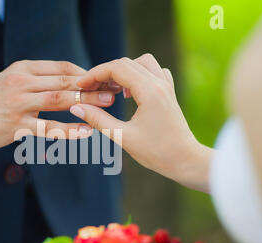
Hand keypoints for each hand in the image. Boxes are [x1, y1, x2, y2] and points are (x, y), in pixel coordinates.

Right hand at [0, 60, 115, 151]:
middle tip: (114, 89)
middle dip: (92, 85)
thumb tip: (71, 80)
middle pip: (64, 81)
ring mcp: (17, 103)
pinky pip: (48, 128)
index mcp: (23, 68)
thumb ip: (37, 79)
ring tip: (107, 104)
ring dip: (86, 101)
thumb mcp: (12, 81)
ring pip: (59, 100)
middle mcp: (21, 82)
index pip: (61, 67)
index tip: (103, 79)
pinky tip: (86, 131)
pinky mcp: (15, 126)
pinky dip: (69, 129)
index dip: (86, 73)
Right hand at [70, 54, 211, 192]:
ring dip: (123, 70)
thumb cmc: (157, 152)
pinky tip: (130, 92)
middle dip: (104, 72)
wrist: (185, 160)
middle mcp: (159, 83)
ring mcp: (166, 86)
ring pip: (141, 62)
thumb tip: (76, 107)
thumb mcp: (123, 137)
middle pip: (126, 62)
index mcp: (149, 91)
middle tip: (90, 88)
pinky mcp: (169, 93)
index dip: (94, 74)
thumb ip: (98, 120)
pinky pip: (154, 71)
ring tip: (111, 89)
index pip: (116, 68)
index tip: (80, 85)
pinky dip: (138, 74)